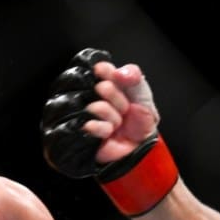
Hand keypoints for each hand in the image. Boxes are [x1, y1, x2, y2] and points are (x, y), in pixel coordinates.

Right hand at [41, 48, 177, 215]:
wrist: (139, 151)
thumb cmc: (139, 122)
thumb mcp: (143, 95)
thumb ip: (134, 77)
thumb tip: (118, 71)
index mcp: (100, 81)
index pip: (94, 68)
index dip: (105, 71)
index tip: (114, 76)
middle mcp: (87, 95)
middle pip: (95, 85)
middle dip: (116, 97)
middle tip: (124, 108)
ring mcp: (80, 114)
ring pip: (92, 105)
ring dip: (111, 115)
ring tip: (117, 123)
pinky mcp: (76, 132)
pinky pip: (86, 124)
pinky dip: (102, 128)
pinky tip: (108, 131)